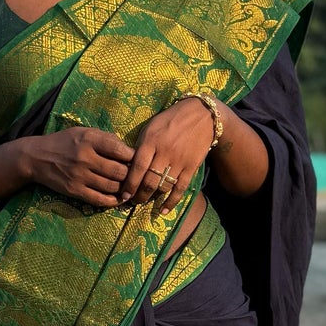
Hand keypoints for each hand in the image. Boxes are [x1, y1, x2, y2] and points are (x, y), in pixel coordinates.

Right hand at [24, 126, 134, 206]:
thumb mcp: (83, 132)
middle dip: (131, 175)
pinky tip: (118, 199)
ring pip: (112, 186)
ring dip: (124, 188)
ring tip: (128, 187)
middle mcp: (85, 157)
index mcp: (89, 139)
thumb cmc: (64, 142)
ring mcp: (79, 176)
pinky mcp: (74, 190)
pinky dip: (113, 201)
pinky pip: (99, 199)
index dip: (134, 157)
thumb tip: (129, 150)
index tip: (137, 160)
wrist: (36, 158)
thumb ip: (105, 138)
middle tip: (135, 176)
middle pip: (120, 171)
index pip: (121, 150)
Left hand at [117, 98, 215, 212]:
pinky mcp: (191, 166)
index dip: (129, 185)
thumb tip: (128, 166)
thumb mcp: (151, 127)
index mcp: (151, 141)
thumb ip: (140, 145)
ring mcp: (179, 160)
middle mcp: (164, 152)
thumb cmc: (170, 120)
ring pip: (163, 186)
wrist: (202, 115)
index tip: (123, 195)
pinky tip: (163, 210)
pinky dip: (171, 201)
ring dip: (153, 197)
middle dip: (139, 195)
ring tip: (145, 200)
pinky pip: (180, 188)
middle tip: (133, 201)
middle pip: (149, 181)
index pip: (137, 168)